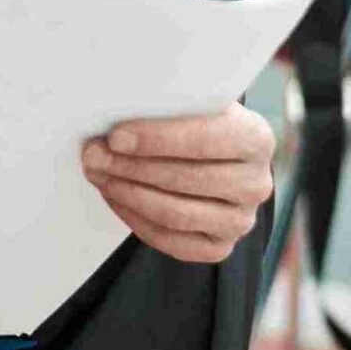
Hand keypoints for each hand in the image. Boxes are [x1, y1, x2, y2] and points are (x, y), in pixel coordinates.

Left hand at [81, 101, 274, 264]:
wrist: (216, 156)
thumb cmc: (198, 122)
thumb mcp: (195, 103)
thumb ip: (169, 104)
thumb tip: (116, 111)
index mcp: (256, 138)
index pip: (204, 140)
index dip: (156, 139)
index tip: (116, 136)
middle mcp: (256, 183)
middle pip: (185, 179)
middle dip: (131, 166)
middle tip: (94, 154)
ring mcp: (241, 220)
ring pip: (175, 213)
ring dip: (127, 193)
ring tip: (99, 173)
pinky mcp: (220, 246)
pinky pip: (172, 241)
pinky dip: (136, 219)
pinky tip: (114, 196)